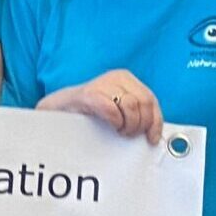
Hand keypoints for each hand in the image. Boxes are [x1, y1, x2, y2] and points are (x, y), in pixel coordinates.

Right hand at [37, 71, 162, 141]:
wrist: (60, 108)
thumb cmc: (90, 112)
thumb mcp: (117, 108)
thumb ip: (135, 113)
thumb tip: (154, 132)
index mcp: (126, 79)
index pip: (150, 99)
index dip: (155, 121)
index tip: (152, 138)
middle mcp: (117, 77)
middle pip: (144, 102)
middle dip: (140, 124)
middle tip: (128, 134)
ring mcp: (103, 84)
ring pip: (131, 106)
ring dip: (128, 125)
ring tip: (118, 130)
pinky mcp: (89, 94)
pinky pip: (112, 110)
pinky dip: (115, 122)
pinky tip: (111, 126)